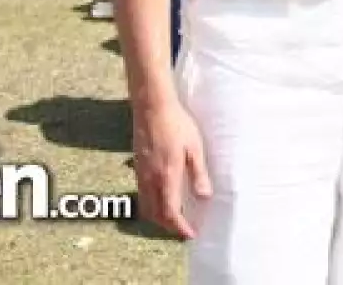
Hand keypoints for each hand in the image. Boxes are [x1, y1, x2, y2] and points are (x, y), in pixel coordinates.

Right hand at [132, 101, 211, 238]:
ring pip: (146, 206)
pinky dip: (152, 204)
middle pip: (155, 214)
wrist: (152, 107)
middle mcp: (150, 180)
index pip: (170, 212)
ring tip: (174, 216)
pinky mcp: (137, 167)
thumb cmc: (177, 125)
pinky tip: (163, 197)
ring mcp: (141, 174)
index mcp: (166, 177)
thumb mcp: (195, 148)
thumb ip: (199, 174)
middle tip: (184, 228)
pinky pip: (142, 195)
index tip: (190, 234)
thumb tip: (204, 197)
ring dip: (159, 217)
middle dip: (168, 226)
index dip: (179, 227)